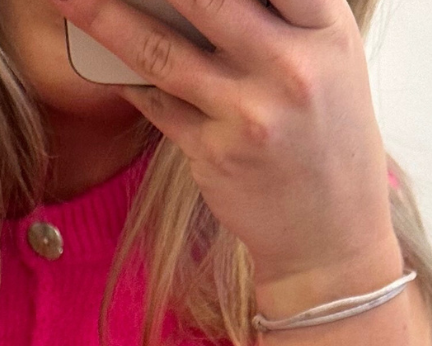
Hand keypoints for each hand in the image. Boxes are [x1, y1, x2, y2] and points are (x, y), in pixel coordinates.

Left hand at [49, 0, 398, 307]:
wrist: (330, 237)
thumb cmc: (327, 137)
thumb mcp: (328, 60)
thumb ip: (278, 14)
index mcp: (326, 31)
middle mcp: (291, 68)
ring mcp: (249, 114)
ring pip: (161, 49)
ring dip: (105, 16)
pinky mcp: (214, 154)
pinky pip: (157, 101)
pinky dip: (128, 75)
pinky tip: (101, 54)